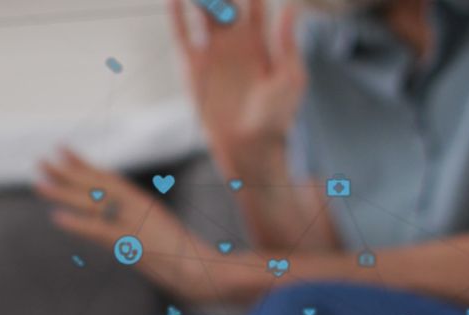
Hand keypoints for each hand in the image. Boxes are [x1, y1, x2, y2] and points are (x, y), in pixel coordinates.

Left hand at [36, 150, 220, 302]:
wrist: (214, 276)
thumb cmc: (197, 263)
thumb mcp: (166, 242)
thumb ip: (142, 235)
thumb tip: (124, 237)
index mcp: (148, 206)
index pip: (110, 180)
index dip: (85, 166)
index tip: (63, 152)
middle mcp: (142, 209)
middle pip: (98, 186)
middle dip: (68, 173)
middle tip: (41, 160)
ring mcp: (140, 225)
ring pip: (95, 204)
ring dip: (64, 193)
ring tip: (38, 182)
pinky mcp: (138, 246)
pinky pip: (103, 232)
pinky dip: (80, 225)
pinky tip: (57, 219)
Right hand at [172, 0, 304, 180]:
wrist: (249, 145)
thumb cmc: (276, 116)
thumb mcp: (290, 78)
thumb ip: (286, 43)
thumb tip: (291, 7)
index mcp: (260, 43)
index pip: (256, 5)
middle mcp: (235, 43)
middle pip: (227, 3)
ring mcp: (213, 53)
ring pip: (204, 14)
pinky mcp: (193, 66)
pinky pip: (182, 36)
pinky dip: (177, 16)